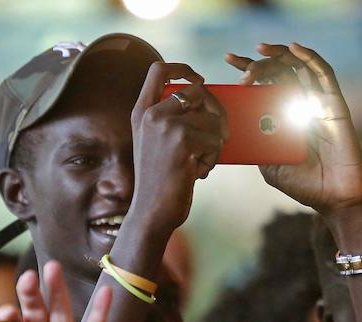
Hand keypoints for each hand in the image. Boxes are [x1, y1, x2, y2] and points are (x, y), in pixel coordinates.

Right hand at [129, 62, 227, 232]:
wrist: (151, 212)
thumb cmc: (159, 181)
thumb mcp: (155, 144)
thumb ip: (170, 119)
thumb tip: (206, 98)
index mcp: (141, 112)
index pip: (158, 69)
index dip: (182, 68)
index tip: (197, 80)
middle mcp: (151, 114)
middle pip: (198, 91)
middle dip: (216, 111)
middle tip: (220, 134)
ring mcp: (166, 126)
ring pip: (212, 119)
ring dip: (214, 144)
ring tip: (197, 164)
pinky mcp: (183, 141)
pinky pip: (215, 140)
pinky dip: (212, 159)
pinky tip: (196, 173)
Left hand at [226, 42, 361, 214]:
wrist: (332, 198)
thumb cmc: (302, 183)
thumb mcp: (268, 163)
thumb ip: (256, 143)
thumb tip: (234, 124)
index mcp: (281, 115)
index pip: (263, 84)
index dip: (247, 68)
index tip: (227, 58)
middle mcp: (298, 104)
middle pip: (277, 71)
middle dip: (257, 63)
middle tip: (239, 67)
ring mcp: (316, 102)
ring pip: (298, 67)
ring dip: (278, 55)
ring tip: (260, 49)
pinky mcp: (334, 104)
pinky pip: (324, 74)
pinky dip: (309, 58)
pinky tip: (294, 48)